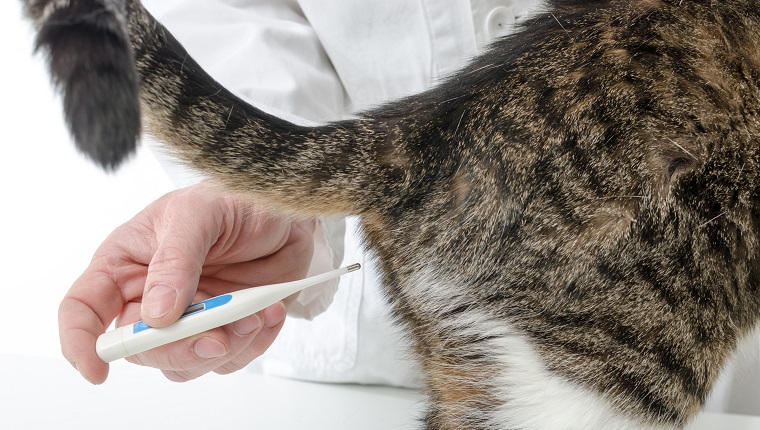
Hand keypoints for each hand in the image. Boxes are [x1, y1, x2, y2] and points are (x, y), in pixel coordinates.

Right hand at [59, 182, 314, 383]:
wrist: (281, 210)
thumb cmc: (231, 200)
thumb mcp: (197, 213)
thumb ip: (175, 260)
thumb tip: (157, 314)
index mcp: (125, 265)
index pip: (84, 309)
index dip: (82, 343)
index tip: (100, 371)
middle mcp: (150, 298)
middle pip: (141, 349)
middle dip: (178, 350)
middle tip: (216, 337)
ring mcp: (190, 318)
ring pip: (186, 363)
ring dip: (223, 348)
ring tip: (254, 314)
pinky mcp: (226, 329)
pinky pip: (230, 359)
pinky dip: (253, 343)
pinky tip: (268, 312)